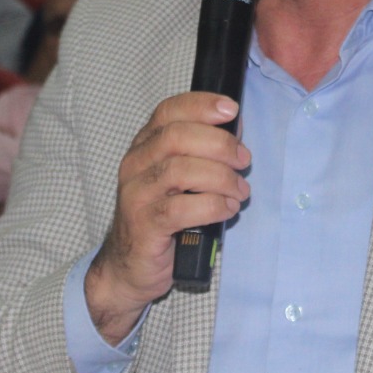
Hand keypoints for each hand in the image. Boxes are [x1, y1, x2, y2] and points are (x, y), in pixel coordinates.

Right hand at [85, 93, 250, 343]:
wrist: (129, 266)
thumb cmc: (162, 217)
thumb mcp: (180, 180)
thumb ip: (202, 153)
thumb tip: (236, 130)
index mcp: (144, 146)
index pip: (168, 111)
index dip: (201, 105)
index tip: (231, 110)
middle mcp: (135, 165)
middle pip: (176, 136)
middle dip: (219, 144)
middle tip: (244, 160)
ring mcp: (136, 195)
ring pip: (179, 170)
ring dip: (220, 177)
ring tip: (240, 190)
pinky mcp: (144, 225)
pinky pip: (180, 209)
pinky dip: (212, 205)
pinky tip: (227, 210)